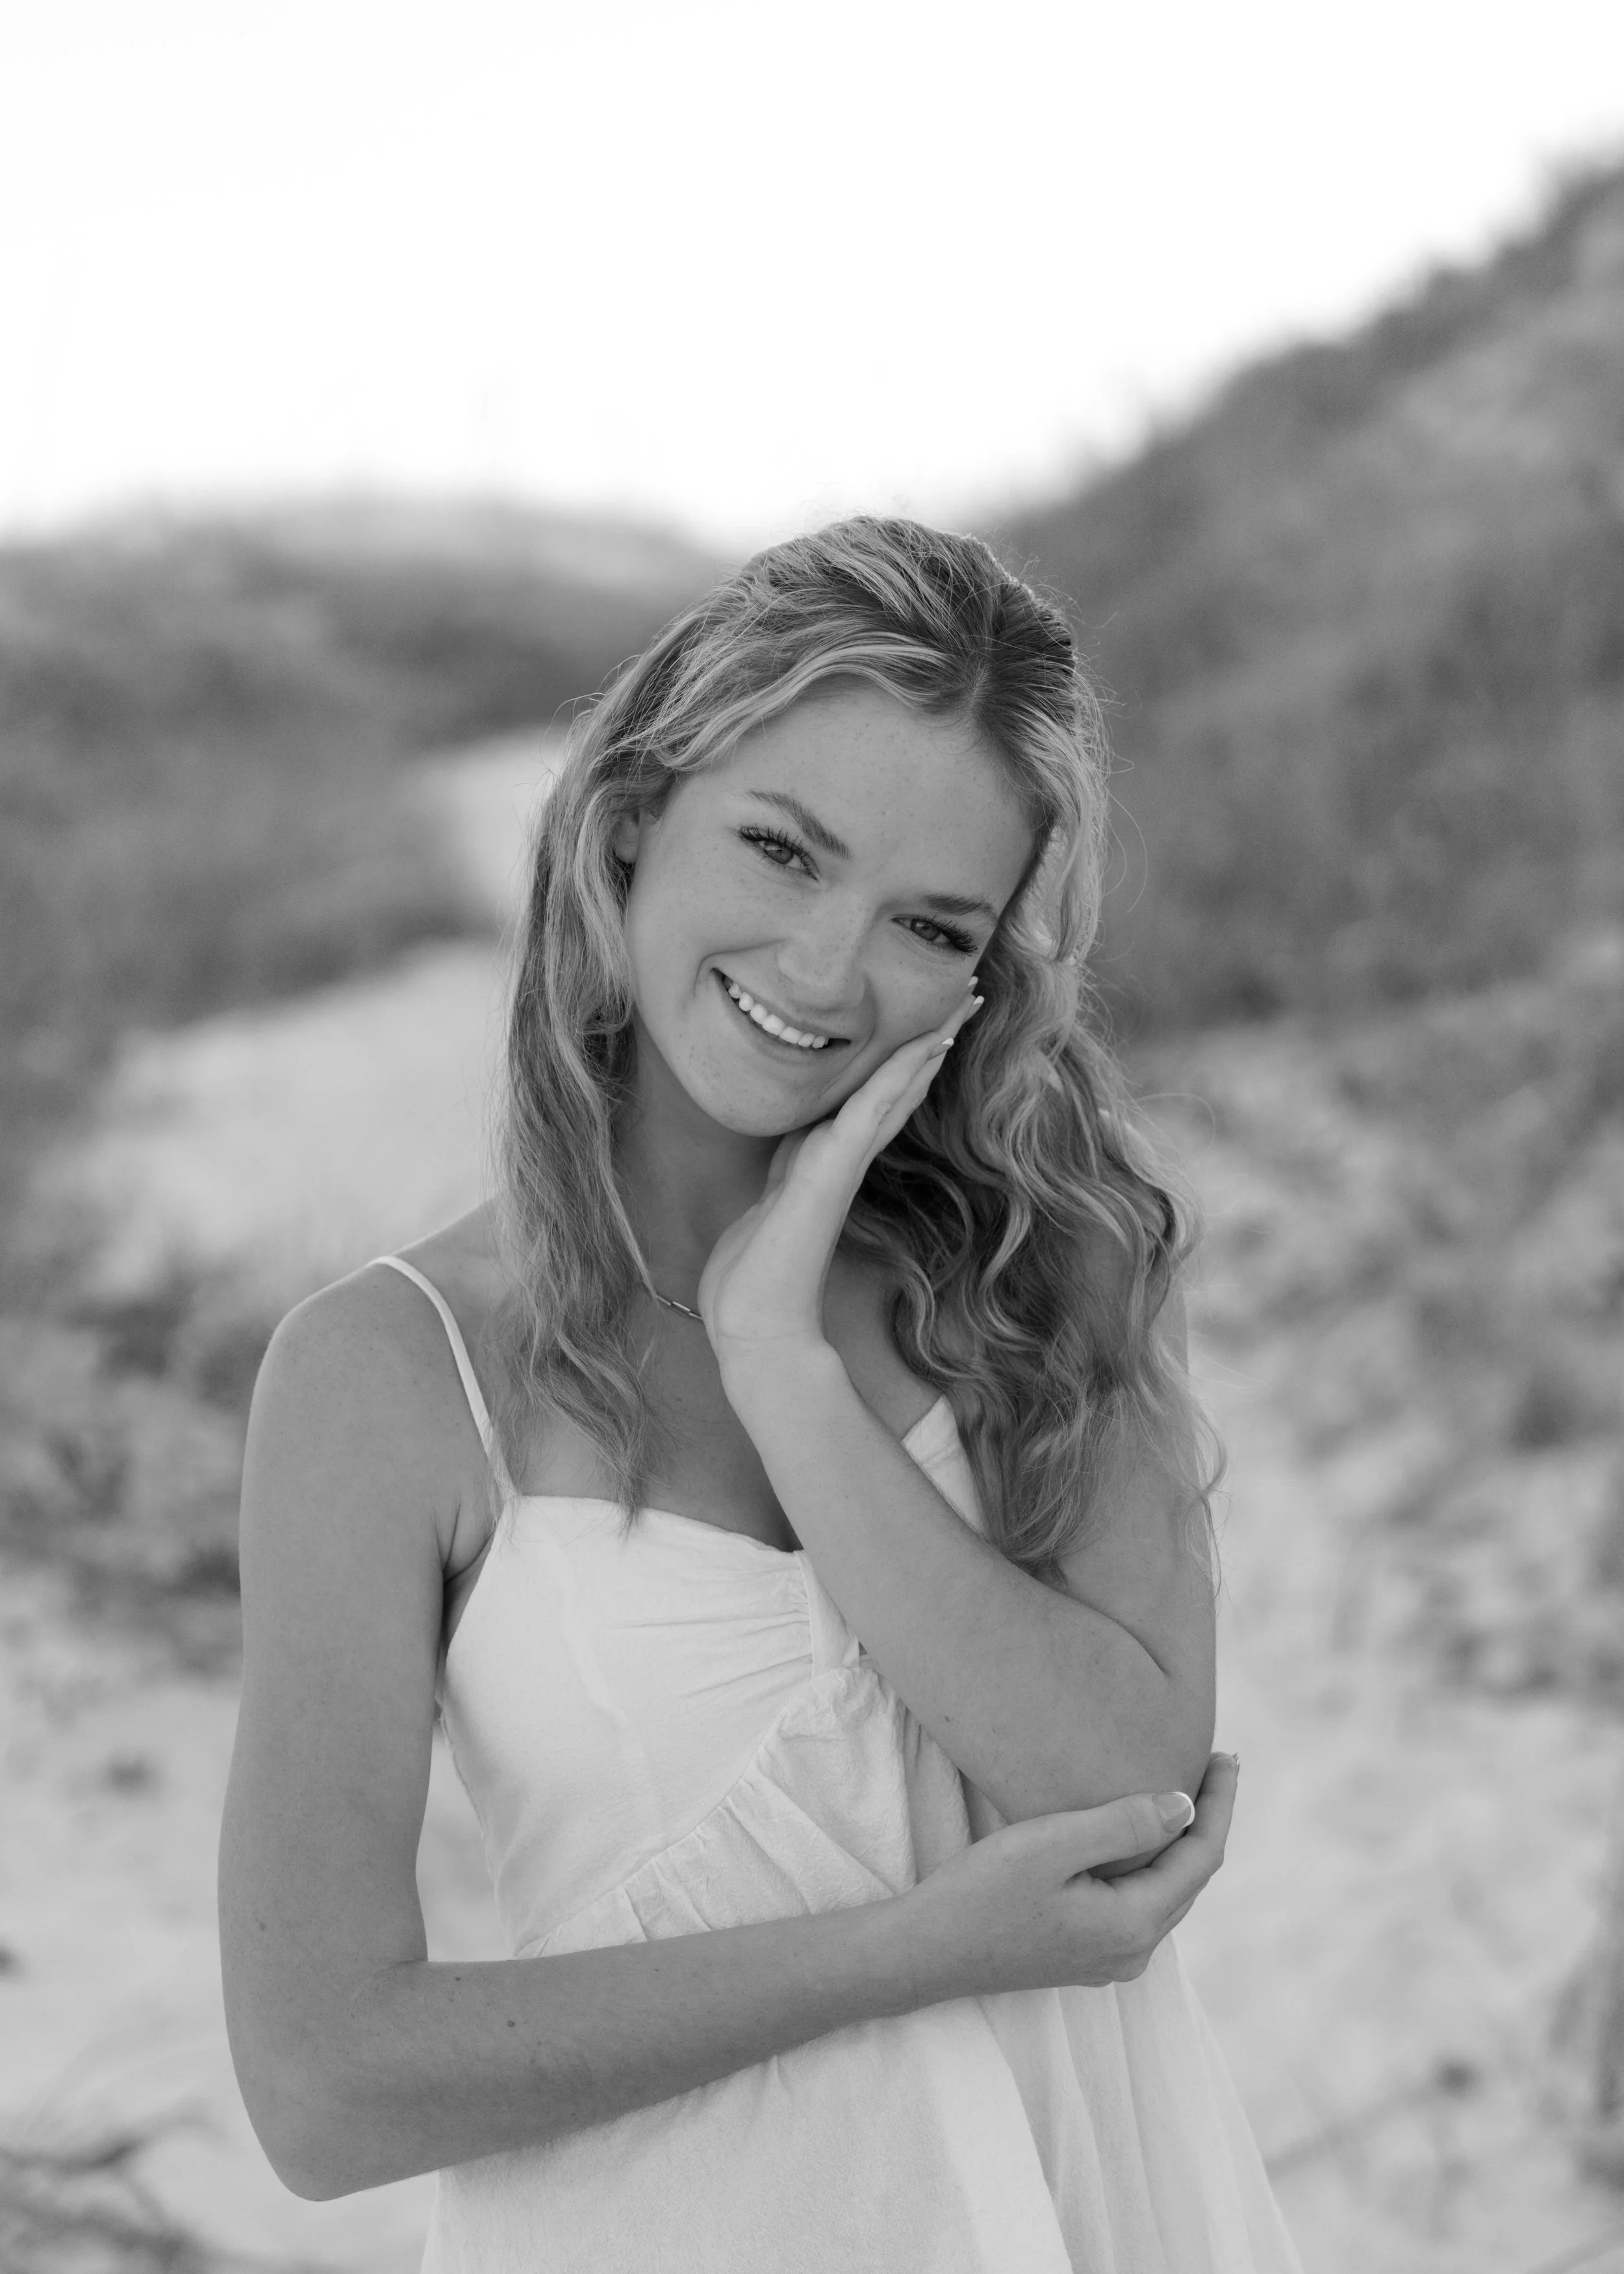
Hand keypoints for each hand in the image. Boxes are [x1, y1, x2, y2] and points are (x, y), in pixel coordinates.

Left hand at [697, 983, 984, 1375]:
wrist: (756, 1321)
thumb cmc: (757, 1270)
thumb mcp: (771, 1196)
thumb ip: (790, 1164)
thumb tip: (801, 1139)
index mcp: (830, 1158)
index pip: (878, 1096)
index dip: (908, 1057)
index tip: (936, 1018)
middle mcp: (843, 1157)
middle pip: (898, 1086)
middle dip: (931, 1040)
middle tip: (968, 996)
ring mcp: (841, 1164)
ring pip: (892, 1092)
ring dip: (926, 1047)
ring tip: (959, 1009)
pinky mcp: (831, 1173)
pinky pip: (868, 1114)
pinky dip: (896, 1079)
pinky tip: (923, 1049)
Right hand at [899, 1753, 1236, 2002]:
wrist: (926, 1952)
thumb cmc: (981, 1893)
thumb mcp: (1052, 1845)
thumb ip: (1123, 1824)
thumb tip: (1186, 1806)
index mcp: (1133, 1926)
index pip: (1201, 1858)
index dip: (1220, 1805)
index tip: (1226, 1756)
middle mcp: (1132, 1953)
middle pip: (1191, 1878)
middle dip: (1207, 1820)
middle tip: (1214, 1764)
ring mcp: (1109, 1959)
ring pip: (1166, 1892)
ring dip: (1181, 1842)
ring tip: (1187, 1791)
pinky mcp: (1085, 1954)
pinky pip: (1139, 1903)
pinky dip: (1152, 1864)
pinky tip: (1140, 1837)